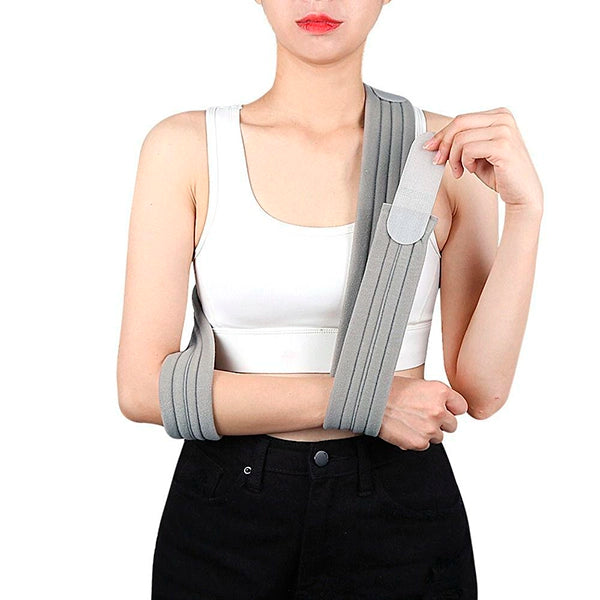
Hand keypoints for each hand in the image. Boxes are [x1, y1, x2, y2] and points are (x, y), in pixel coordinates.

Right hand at [378, 376, 468, 450]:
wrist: (370, 401)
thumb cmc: (389, 390)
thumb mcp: (418, 384)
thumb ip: (435, 396)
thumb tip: (446, 408)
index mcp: (440, 391)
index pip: (461, 407)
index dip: (450, 409)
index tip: (443, 410)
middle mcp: (438, 410)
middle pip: (452, 424)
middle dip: (440, 423)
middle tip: (422, 416)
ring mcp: (430, 428)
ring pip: (439, 436)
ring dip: (427, 432)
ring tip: (410, 421)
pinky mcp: (420, 442)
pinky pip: (425, 445)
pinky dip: (416, 440)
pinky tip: (404, 429)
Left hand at [423, 108, 543, 210]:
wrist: (522, 193)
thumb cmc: (499, 174)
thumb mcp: (477, 153)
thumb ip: (462, 142)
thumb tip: (434, 141)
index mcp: (498, 115)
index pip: (461, 119)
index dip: (442, 135)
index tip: (430, 148)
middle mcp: (503, 118)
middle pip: (459, 124)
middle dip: (443, 144)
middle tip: (439, 161)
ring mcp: (504, 131)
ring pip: (461, 138)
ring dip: (454, 158)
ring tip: (461, 170)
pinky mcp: (503, 146)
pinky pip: (469, 150)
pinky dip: (465, 162)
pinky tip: (472, 170)